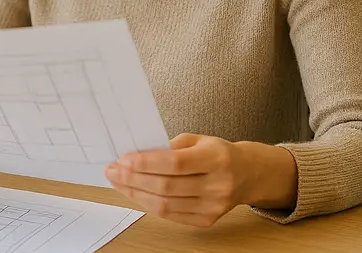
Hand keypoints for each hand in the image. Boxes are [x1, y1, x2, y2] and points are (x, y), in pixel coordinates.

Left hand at [105, 133, 295, 226]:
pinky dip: (148, 204)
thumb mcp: (198, 140)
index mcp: (216, 158)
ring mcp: (214, 206)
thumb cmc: (218, 153)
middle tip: (113, 170)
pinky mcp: (207, 220)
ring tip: (118, 182)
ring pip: (165, 205)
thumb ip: (170, 147)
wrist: (248, 175)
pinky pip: (171, 215)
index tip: (123, 159)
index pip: (175, 163)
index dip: (146, 162)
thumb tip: (136, 155)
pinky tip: (135, 193)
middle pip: (167, 186)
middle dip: (133, 179)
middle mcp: (218, 185)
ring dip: (135, 193)